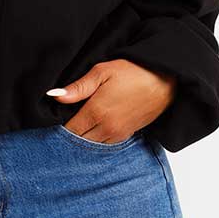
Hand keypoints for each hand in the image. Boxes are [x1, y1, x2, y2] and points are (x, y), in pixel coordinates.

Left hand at [47, 59, 176, 141]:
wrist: (164, 80)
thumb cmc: (133, 72)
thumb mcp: (102, 72)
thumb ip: (78, 87)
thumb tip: (54, 96)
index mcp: (96, 112)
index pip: (69, 130)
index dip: (60, 126)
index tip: (57, 119)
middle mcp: (106, 128)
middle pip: (79, 141)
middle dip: (71, 134)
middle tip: (67, 122)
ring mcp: (117, 134)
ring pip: (92, 145)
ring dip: (84, 138)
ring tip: (81, 124)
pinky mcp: (127, 135)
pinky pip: (105, 144)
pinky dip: (97, 139)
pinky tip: (95, 127)